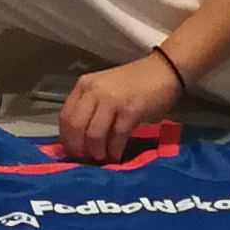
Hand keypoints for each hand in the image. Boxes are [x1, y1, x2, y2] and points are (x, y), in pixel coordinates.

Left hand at [56, 51, 185, 161]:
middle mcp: (94, 91)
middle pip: (76, 127)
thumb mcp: (104, 90)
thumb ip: (91, 107)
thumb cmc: (133, 83)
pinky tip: (117, 155)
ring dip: (97, 151)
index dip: (67, 139)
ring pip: (94, 134)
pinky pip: (116, 136)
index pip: (65, 116)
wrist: (163, 70)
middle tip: (87, 159)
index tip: (73, 152)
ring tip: (103, 158)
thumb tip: (79, 139)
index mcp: (84, 85)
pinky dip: (115, 150)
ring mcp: (112, 100)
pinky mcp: (130, 110)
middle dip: (79, 148)